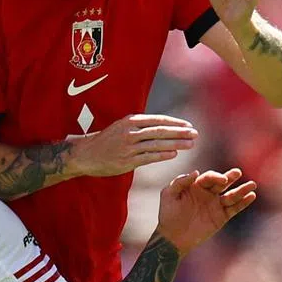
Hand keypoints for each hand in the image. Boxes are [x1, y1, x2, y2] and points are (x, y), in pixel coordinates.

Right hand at [70, 114, 197, 177]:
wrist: (85, 154)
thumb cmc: (106, 140)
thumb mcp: (121, 127)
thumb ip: (139, 126)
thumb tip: (161, 126)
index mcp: (130, 121)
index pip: (157, 120)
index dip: (174, 123)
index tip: (189, 125)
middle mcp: (130, 132)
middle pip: (160, 131)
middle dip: (180, 133)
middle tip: (195, 134)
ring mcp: (128, 147)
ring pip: (157, 144)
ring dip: (176, 144)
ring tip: (190, 145)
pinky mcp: (127, 161)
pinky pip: (148, 157)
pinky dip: (162, 155)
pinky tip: (174, 155)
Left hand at [155, 169, 256, 254]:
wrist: (173, 237)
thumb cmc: (168, 214)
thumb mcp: (169, 194)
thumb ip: (180, 182)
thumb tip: (196, 172)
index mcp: (195, 186)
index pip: (208, 177)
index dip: (215, 177)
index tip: (222, 180)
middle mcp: (207, 193)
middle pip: (222, 183)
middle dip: (230, 177)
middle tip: (237, 172)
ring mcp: (215, 205)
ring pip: (231, 195)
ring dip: (242, 190)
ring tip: (252, 184)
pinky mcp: (221, 217)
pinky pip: (234, 208)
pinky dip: (243, 203)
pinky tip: (251, 196)